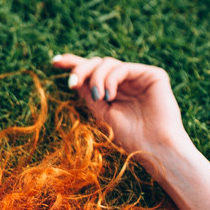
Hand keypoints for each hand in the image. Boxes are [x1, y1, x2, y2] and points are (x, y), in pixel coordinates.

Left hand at [52, 54, 209, 209]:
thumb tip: (74, 76)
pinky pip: (123, 68)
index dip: (74, 64)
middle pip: (97, 63)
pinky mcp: (153, 75)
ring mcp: (139, 78)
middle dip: (80, 69)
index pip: (92, 73)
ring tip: (98, 97)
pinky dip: (111, 79)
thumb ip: (88, 92)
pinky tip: (109, 95)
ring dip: (96, 78)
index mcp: (114, 92)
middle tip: (71, 83)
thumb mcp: (101, 113)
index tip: (54, 61)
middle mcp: (126, 82)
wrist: (155, 147)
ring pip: (108, 63)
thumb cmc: (129, 137)